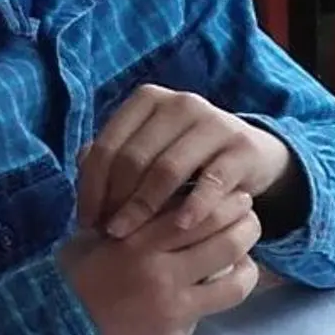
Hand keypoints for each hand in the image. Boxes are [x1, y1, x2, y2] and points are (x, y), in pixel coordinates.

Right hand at [57, 189, 261, 334]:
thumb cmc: (70, 282)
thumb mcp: (86, 238)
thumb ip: (113, 207)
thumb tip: (112, 162)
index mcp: (136, 242)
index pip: (197, 213)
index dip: (225, 203)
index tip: (236, 196)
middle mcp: (161, 273)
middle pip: (227, 242)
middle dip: (248, 226)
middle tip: (251, 219)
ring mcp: (174, 308)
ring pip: (236, 283)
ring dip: (249, 265)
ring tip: (247, 256)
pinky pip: (212, 312)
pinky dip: (219, 297)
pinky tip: (220, 287)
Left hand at [77, 85, 294, 241]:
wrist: (253, 153)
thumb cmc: (190, 156)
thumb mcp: (152, 148)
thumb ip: (117, 156)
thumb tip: (81, 176)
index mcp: (149, 99)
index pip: (108, 145)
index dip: (91, 186)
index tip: (87, 220)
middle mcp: (181, 103)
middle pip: (134, 158)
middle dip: (116, 200)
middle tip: (109, 232)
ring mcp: (215, 123)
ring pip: (167, 170)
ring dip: (145, 207)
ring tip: (132, 236)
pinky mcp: (242, 148)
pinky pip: (211, 182)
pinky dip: (193, 207)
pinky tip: (181, 228)